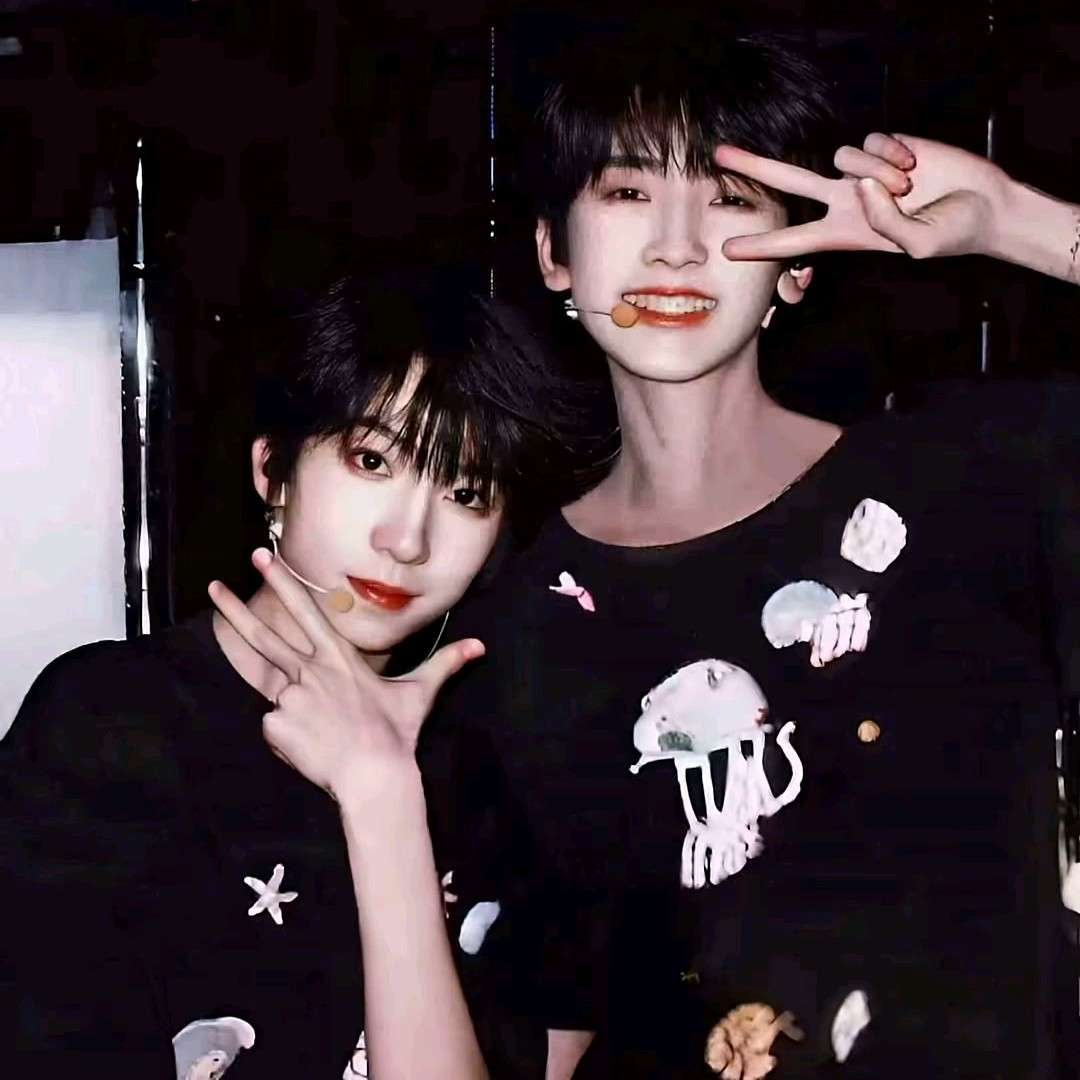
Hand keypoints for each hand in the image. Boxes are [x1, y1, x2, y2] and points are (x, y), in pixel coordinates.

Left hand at [208, 548, 483, 807]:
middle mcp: (308, 672)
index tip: (261, 557)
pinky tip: (316, 747)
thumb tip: (480, 645)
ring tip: (324, 731)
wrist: (374, 777)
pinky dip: (292, 735)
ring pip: (282, 695)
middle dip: (234, 607)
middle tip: (213, 585)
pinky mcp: (276, 727)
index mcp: (338, 658)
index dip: (282, 581)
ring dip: (298, 709)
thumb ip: (446, 663)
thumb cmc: (397, 732)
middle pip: (263, 635)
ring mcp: (289, 699)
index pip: (305, 611)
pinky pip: (278, 726)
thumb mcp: (420, 692)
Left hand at [717, 132, 1013, 262]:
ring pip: (844, 159)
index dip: (762, 245)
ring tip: (909, 189)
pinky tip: (916, 166)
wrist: (982, 205)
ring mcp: (862, 172)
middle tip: (717, 155)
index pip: (793, 241)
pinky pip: (873, 142)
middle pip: (789, 181)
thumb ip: (885, 222)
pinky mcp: (884, 145)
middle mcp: (845, 201)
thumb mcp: (917, 245)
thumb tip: (860, 184)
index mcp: (843, 234)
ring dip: (879, 174)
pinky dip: (895, 155)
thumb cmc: (949, 235)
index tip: (727, 249)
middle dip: (754, 167)